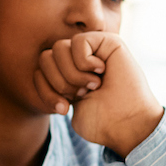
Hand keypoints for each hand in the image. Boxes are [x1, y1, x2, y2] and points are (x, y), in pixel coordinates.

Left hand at [33, 32, 163, 158]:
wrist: (126, 124)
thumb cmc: (101, 121)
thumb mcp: (64, 105)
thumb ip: (49, 86)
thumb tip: (41, 67)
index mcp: (68, 76)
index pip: (39, 71)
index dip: (46, 91)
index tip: (64, 108)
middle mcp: (78, 60)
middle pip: (45, 57)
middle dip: (58, 82)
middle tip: (80, 94)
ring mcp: (92, 49)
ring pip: (58, 48)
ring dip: (72, 74)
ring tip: (92, 85)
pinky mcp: (107, 41)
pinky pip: (78, 41)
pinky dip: (85, 61)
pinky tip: (101, 71)